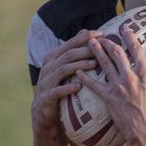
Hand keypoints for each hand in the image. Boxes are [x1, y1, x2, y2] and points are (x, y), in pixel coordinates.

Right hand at [31, 30, 99, 145]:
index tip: (101, 34)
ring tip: (94, 64)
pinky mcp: (46, 97)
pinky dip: (68, 88)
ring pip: (63, 69)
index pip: (70, 43)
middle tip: (101, 49)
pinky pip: (57, 91)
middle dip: (85, 50)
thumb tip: (86, 32)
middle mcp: (48, 67)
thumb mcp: (64, 69)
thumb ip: (72, 52)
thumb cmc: (59, 88)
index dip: (85, 38)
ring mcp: (45, 82)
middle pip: (68, 55)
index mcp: (52, 58)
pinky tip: (80, 87)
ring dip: (79, 66)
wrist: (44, 113)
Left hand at [80, 29, 145, 145]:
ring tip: (89, 43)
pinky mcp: (108, 98)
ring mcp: (118, 87)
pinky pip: (94, 85)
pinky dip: (85, 77)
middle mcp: (130, 76)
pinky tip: (78, 71)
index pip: (136, 49)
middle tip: (101, 35)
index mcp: (145, 72)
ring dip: (96, 52)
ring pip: (104, 64)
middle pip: (116, 53)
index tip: (124, 28)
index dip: (129, 36)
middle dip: (108, 41)